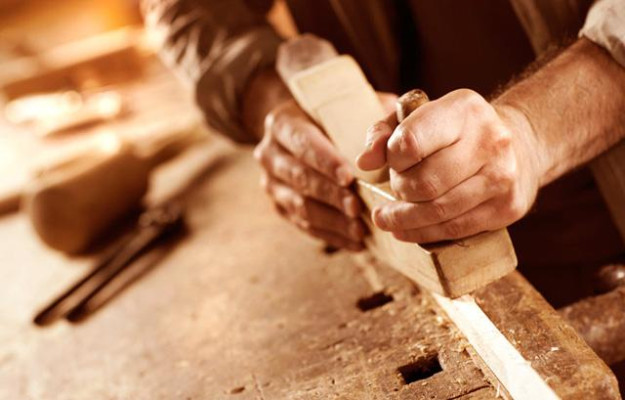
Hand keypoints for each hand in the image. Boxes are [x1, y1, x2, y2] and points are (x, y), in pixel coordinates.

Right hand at [254, 99, 365, 250]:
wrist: (311, 130)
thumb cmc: (342, 117)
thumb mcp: (358, 109)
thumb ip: (371, 124)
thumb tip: (379, 151)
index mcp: (282, 122)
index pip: (303, 143)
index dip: (325, 162)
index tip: (349, 178)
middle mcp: (269, 153)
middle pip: (299, 177)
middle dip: (330, 196)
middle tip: (357, 208)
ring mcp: (271, 183)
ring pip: (299, 206)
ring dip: (331, 220)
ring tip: (360, 230)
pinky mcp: (280, 207)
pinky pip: (304, 225)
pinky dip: (331, 235)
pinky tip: (356, 242)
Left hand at [357, 89, 541, 242]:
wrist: (520, 144)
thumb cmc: (455, 131)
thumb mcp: (419, 117)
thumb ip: (384, 133)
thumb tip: (364, 162)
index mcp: (463, 109)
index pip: (410, 142)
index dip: (391, 159)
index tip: (391, 163)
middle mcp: (489, 140)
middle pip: (423, 183)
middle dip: (399, 191)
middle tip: (395, 190)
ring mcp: (502, 176)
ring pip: (438, 211)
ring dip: (404, 219)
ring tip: (386, 218)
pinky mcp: (507, 207)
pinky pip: (455, 229)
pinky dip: (423, 233)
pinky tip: (405, 230)